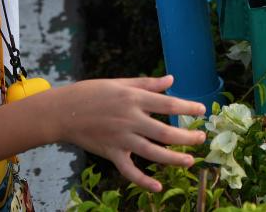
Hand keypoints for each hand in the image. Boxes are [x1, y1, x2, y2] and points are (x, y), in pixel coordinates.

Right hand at [52, 75, 205, 191]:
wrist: (63, 111)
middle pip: (165, 133)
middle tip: (202, 139)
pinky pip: (129, 170)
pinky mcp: (111, 153)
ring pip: (152, 153)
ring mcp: (121, 138)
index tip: (203, 110)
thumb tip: (171, 79)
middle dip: (187, 138)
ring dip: (174, 159)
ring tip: (190, 161)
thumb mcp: (121, 83)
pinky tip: (157, 186)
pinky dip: (143, 180)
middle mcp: (130, 119)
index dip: (188, 108)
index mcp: (134, 99)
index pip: (168, 104)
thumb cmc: (92, 93)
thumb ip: (148, 83)